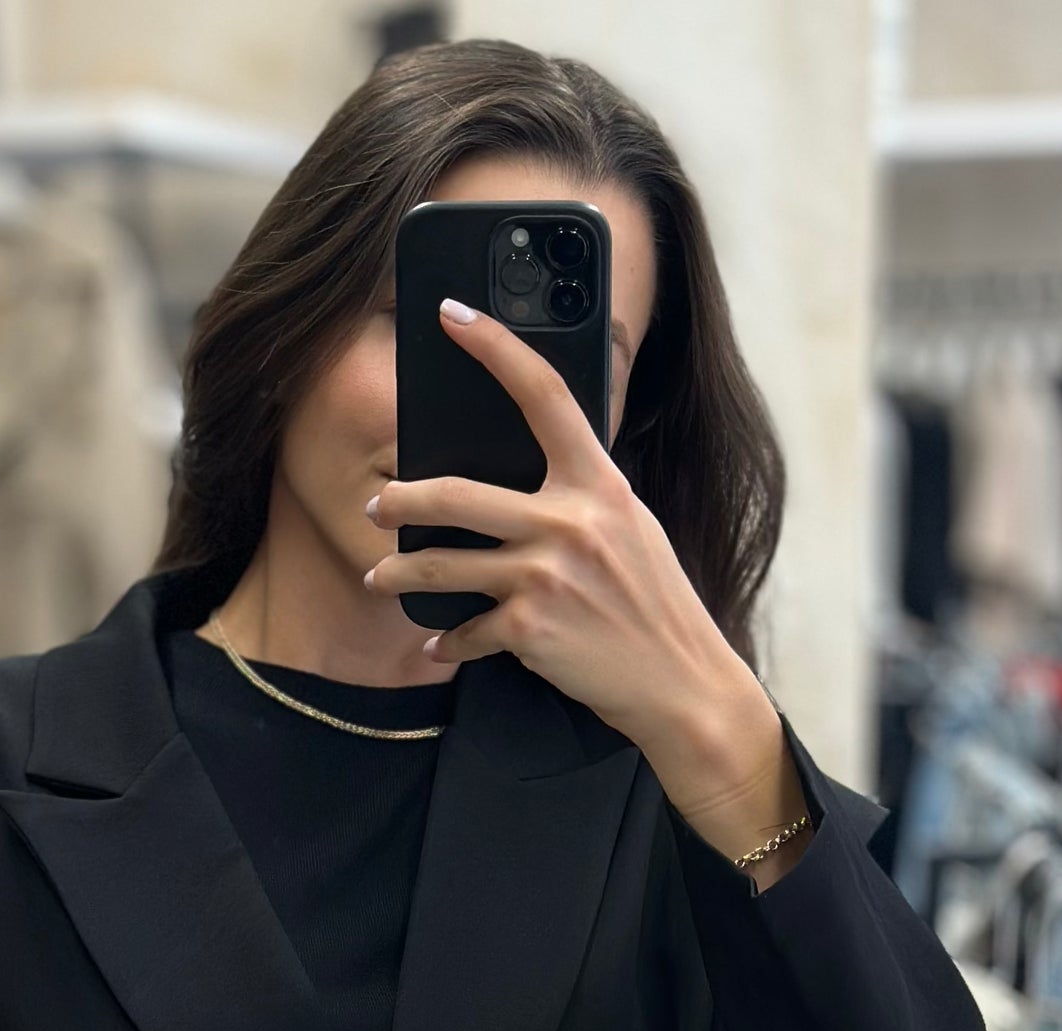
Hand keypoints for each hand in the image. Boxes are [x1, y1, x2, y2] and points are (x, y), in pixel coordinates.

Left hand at [363, 298, 811, 878]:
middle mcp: (571, 521)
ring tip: (378, 576)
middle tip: (378, 504)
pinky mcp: (531, 629)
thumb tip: (524, 483)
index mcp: (601, 484)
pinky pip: (468, 632)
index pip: (544, 395)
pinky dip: (450, 643)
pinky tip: (441, 647)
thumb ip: (583, 500)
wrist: (682, 684)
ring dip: (400, 573)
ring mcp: (548, 575)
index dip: (495, 347)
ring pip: (444, 564)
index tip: (453, 315)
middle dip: (403, 499)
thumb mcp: (633, 532)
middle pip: (458, 493)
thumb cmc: (655, 608)